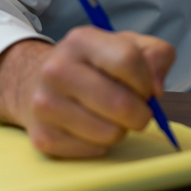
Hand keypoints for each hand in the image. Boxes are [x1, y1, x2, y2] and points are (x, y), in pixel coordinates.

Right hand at [0, 27, 175, 156]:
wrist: (34, 82)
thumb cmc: (90, 65)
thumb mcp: (124, 45)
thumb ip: (155, 55)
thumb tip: (156, 88)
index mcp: (81, 40)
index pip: (128, 60)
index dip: (146, 80)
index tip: (146, 88)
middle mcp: (57, 69)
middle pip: (120, 103)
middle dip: (140, 114)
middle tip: (136, 111)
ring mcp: (45, 104)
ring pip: (110, 133)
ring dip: (120, 130)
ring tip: (110, 117)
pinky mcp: (42, 136)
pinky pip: (93, 150)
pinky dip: (101, 143)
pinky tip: (91, 127)